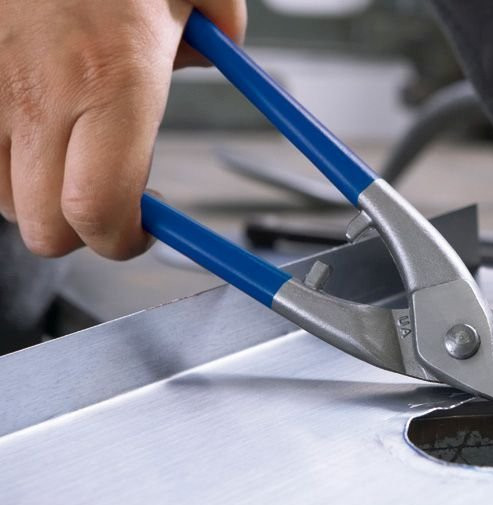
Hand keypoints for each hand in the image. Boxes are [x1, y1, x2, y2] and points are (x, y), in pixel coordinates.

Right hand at [0, 0, 245, 258]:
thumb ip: (219, 26)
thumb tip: (220, 50)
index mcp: (111, 78)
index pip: (101, 212)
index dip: (126, 240)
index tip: (149, 226)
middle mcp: (37, 94)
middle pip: (44, 227)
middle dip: (84, 227)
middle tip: (112, 195)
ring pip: (0, 194)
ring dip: (39, 191)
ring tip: (69, 149)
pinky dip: (1, 155)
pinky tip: (28, 125)